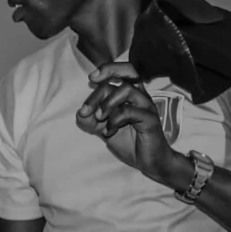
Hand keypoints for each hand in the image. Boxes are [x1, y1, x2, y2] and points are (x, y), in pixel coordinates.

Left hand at [75, 62, 179, 182]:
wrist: (148, 162)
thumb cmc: (130, 142)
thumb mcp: (104, 129)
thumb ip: (91, 119)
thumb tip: (80, 112)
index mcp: (132, 94)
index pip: (124, 71)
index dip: (108, 69)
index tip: (91, 78)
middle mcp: (141, 96)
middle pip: (126, 74)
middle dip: (100, 90)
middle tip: (87, 108)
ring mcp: (147, 107)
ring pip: (127, 90)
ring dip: (108, 104)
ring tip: (100, 119)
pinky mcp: (150, 120)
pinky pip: (130, 111)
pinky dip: (114, 120)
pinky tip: (109, 132)